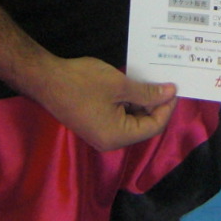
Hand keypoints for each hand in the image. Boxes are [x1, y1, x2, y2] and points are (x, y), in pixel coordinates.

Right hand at [27, 56, 178, 152]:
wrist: (46, 79)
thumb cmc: (83, 82)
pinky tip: (133, 85)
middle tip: (165, 82)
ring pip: (131, 120)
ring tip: (151, 81)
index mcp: (117, 137)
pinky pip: (118, 116)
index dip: (166, 107)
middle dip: (155, 105)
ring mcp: (100, 133)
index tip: (174, 87)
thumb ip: (147, 93)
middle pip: (142, 126)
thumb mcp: (119, 85)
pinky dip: (128, 102)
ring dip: (142, 102)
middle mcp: (109, 141)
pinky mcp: (93, 123)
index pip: (153, 127)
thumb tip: (170, 93)